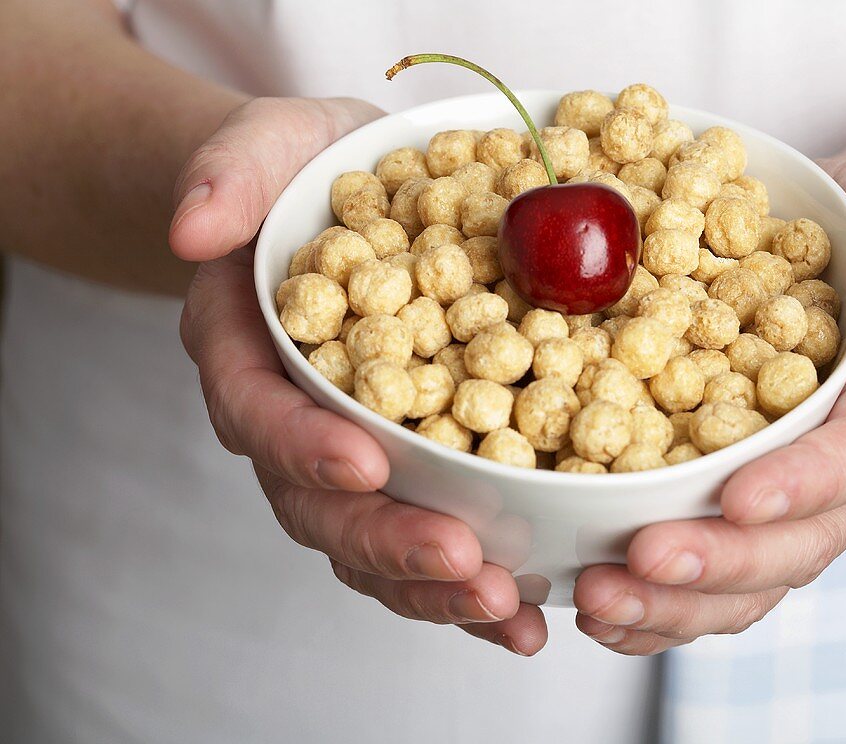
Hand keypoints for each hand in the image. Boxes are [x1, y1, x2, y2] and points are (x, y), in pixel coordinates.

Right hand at [169, 97, 545, 655]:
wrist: (342, 196)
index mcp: (247, 351)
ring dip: (435, 588)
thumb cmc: (306, 170)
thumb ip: (229, 174)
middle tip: (462, 563)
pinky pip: (427, 535)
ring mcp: (345, 454)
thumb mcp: (272, 145)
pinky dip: (470, 583)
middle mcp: (289, 421)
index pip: (259, 413)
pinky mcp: (405, 468)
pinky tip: (524, 614)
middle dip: (388, 541)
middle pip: (320, 505)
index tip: (365, 464)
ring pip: (372, 544)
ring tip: (505, 611)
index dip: (304, 446)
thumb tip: (194, 227)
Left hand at [574, 161, 845, 653]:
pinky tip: (598, 610)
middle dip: (722, 561)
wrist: (838, 259)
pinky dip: (657, 606)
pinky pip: (711, 580)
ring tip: (599, 600)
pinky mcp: (746, 514)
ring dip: (676, 602)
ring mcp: (800, 503)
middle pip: (802, 541)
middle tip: (643, 561)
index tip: (737, 497)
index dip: (805, 483)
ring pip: (751, 580)